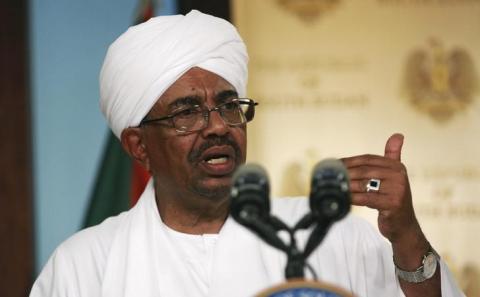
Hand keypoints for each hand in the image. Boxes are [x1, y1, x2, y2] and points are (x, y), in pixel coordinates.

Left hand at [341, 134, 425, 250]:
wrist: (404, 226)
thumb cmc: (393, 199)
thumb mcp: (394, 176)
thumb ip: (393, 156)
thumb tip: (398, 134)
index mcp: (397, 167)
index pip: (368, 159)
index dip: (349, 161)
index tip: (335, 163)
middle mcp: (399, 176)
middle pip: (364, 170)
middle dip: (345, 172)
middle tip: (331, 175)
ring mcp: (397, 190)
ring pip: (363, 184)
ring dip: (346, 185)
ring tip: (333, 186)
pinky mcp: (392, 204)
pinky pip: (366, 198)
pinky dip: (352, 198)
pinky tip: (342, 198)